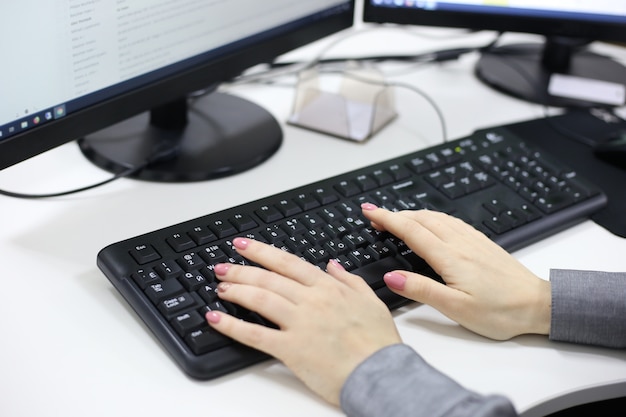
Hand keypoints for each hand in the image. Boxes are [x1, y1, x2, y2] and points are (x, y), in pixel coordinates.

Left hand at [205, 237, 401, 404]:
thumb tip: (332, 265)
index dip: (262, 252)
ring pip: (260, 299)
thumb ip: (349, 280)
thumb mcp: (371, 301)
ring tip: (220, 288)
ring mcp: (300, 323)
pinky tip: (217, 319)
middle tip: (221, 268)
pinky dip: (233, 326)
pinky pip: (256, 335)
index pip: (287, 263)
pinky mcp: (292, 349)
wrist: (382, 374)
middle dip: (241, 270)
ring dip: (236, 291)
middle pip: (268, 278)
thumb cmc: (379, 342)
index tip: (244, 246)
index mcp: (328, 288)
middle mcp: (312, 301)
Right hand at [361, 204, 550, 339]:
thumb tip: (391, 277)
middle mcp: (460, 243)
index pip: (411, 231)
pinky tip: (433, 221)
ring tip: (397, 217)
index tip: (370, 212)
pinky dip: (433, 216)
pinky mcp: (482, 243)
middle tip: (375, 215)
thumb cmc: (500, 311)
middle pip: (421, 219)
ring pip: (437, 217)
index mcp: (450, 258)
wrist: (538, 305)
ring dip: (413, 213)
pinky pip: (452, 221)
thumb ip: (421, 290)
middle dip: (395, 214)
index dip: (388, 219)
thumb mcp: (456, 308)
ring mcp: (472, 241)